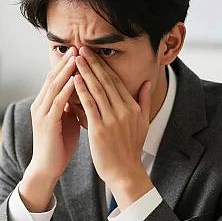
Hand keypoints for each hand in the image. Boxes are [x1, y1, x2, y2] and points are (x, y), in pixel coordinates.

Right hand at [21, 48, 79, 211]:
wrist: (47, 168)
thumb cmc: (59, 146)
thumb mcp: (66, 121)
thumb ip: (70, 106)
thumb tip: (81, 94)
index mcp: (45, 104)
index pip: (55, 78)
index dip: (67, 65)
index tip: (80, 52)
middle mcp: (40, 105)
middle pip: (53, 77)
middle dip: (66, 62)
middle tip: (79, 47)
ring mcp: (42, 113)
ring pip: (54, 86)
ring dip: (66, 71)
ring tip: (78, 57)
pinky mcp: (46, 123)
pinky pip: (57, 102)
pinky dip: (67, 89)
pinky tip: (75, 79)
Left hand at [73, 47, 153, 209]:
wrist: (125, 172)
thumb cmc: (131, 149)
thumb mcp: (143, 123)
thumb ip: (143, 101)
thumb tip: (146, 82)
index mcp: (132, 108)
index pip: (116, 82)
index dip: (104, 66)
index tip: (94, 53)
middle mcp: (123, 110)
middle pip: (106, 82)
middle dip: (93, 63)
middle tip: (82, 48)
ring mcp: (112, 119)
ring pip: (97, 90)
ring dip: (85, 72)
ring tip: (76, 58)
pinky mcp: (100, 129)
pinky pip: (89, 105)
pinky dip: (82, 91)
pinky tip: (74, 79)